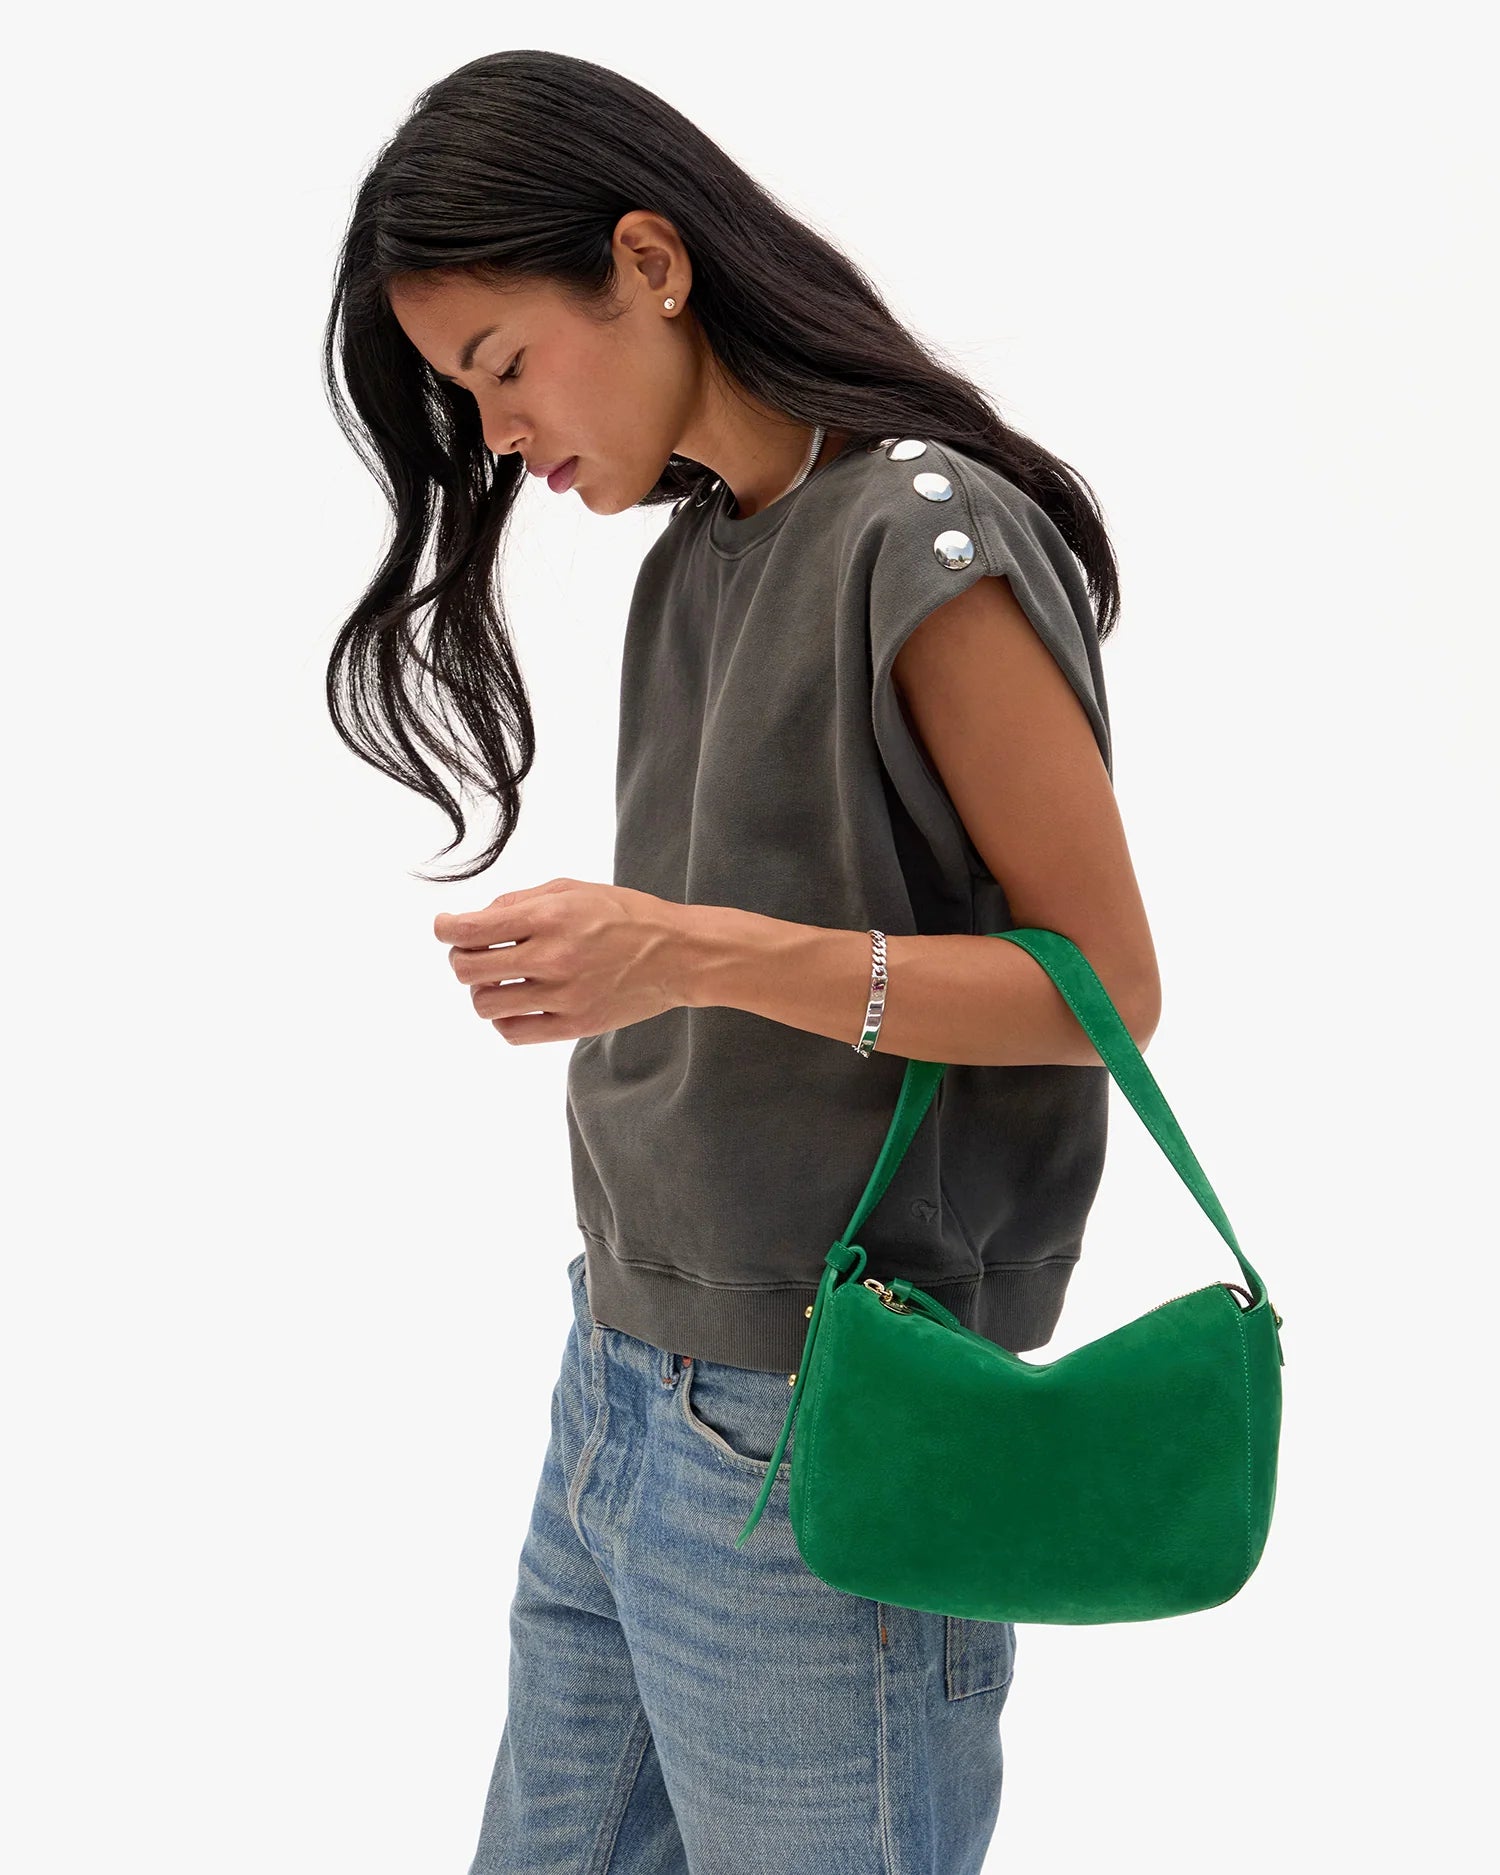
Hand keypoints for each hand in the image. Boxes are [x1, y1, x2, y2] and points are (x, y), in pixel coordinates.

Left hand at [434, 877, 693, 1044]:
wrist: (678, 955)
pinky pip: (513, 1031)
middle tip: (476, 953)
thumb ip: (520, 902)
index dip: (444, 929)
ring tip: (503, 979)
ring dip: (484, 989)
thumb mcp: (572, 889)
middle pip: (467, 970)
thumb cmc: (625, 915)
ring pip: (485, 1003)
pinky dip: (505, 1018)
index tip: (445, 927)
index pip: (469, 929)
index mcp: (549, 916)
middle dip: (461, 958)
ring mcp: (563, 996)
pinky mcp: (574, 1026)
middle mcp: (552, 957)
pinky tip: (518, 1002)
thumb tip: (474, 920)